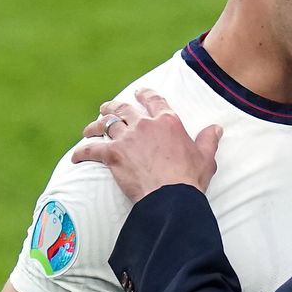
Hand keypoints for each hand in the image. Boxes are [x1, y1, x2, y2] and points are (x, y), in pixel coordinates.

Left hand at [72, 87, 222, 201]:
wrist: (171, 197)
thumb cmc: (190, 179)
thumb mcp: (206, 158)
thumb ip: (208, 140)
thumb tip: (216, 128)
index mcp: (168, 122)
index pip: (153, 100)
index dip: (145, 95)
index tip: (139, 93)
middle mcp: (145, 125)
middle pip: (124, 109)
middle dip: (113, 107)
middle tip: (107, 108)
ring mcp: (127, 138)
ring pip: (105, 125)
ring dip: (96, 125)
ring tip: (90, 128)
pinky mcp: (112, 155)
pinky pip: (92, 149)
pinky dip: (82, 152)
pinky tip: (75, 157)